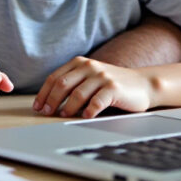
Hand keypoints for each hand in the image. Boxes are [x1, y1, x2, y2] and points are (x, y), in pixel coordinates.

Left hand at [34, 57, 154, 117]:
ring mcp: (102, 77)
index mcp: (80, 63)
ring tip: (63, 116)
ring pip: (77, 94)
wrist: (143, 84)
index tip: (38, 106)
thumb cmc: (112, 85)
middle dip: (51, 100)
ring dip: (67, 107)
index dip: (44, 93)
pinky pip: (96, 102)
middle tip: (46, 113)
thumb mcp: (90, 78)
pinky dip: (88, 111)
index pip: (55, 78)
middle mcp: (89, 66)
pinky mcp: (114, 88)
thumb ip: (73, 83)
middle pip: (62, 84)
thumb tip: (48, 101)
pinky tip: (84, 117)